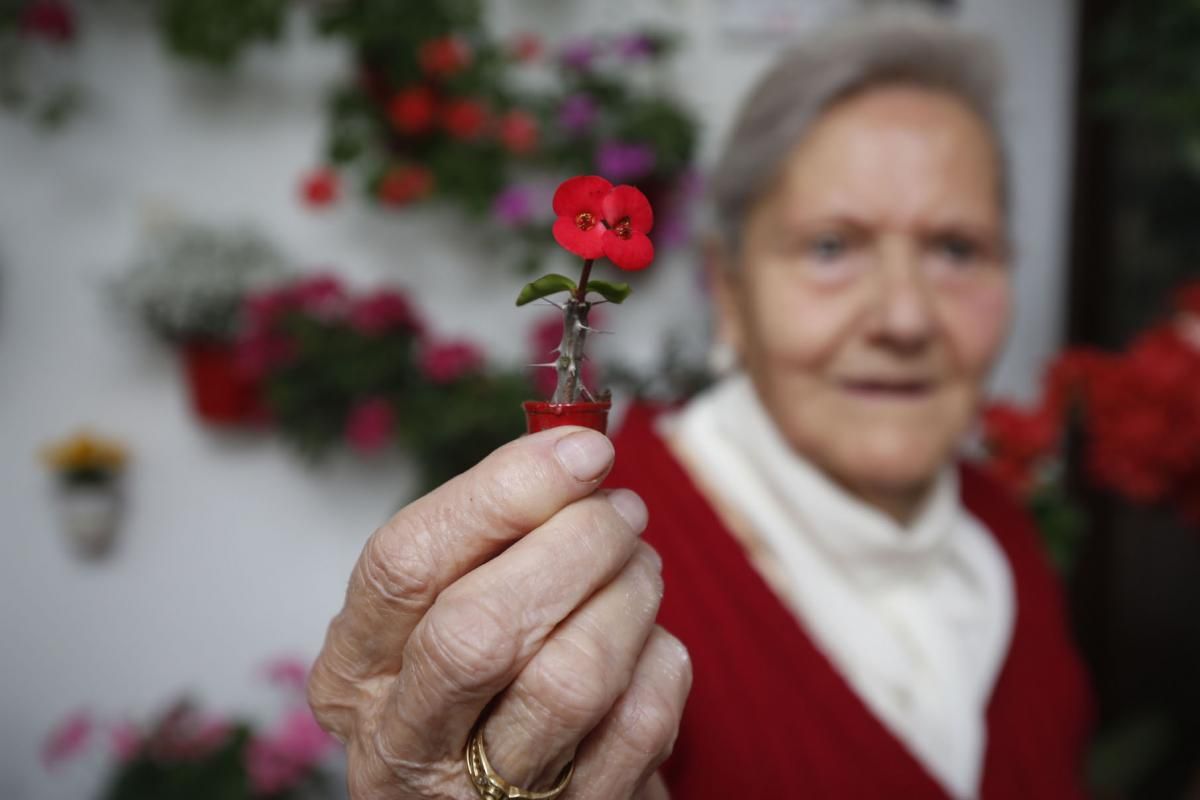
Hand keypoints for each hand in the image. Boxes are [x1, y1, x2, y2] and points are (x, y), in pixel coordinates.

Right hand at [307, 427, 691, 798]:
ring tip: (639, 566)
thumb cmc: (483, 682)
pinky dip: (660, 661)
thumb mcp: (449, 603)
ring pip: (568, 680)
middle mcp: (401, 743)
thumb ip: (491, 532)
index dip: (502, 491)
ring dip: (627, 598)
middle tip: (619, 511)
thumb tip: (572, 446)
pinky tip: (648, 641)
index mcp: (355, 671)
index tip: (579, 448)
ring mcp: (484, 797)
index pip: (405, 564)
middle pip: (479, 629)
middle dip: (574, 547)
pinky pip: (638, 724)